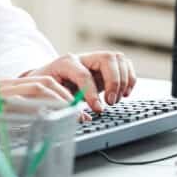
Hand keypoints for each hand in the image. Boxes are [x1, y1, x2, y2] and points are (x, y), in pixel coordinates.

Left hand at [20, 51, 136, 112]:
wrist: (47, 76)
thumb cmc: (47, 86)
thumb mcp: (49, 95)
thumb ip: (63, 105)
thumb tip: (81, 118)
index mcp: (66, 63)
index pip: (83, 74)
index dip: (92, 93)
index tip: (98, 109)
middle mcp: (83, 57)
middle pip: (106, 59)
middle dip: (113, 82)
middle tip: (111, 102)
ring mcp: (95, 59)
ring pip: (118, 58)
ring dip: (123, 79)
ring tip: (118, 98)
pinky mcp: (105, 65)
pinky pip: (124, 64)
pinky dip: (129, 78)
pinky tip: (125, 93)